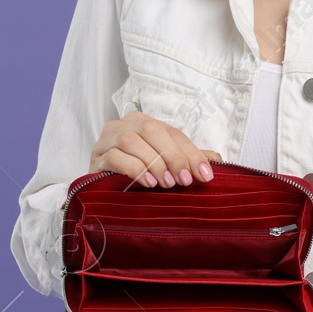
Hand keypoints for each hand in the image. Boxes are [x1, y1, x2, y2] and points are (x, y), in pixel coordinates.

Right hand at [89, 110, 220, 188]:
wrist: (101, 189)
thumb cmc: (136, 174)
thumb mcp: (164, 165)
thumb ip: (186, 159)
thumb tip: (216, 159)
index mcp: (144, 122)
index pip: (173, 132)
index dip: (191, 153)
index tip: (206, 175)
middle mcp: (123, 124)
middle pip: (152, 130)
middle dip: (172, 156)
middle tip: (183, 181)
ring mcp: (106, 140)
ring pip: (131, 140)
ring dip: (153, 162)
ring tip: (166, 184)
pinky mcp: (96, 157)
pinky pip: (115, 157)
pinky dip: (135, 169)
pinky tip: (148, 183)